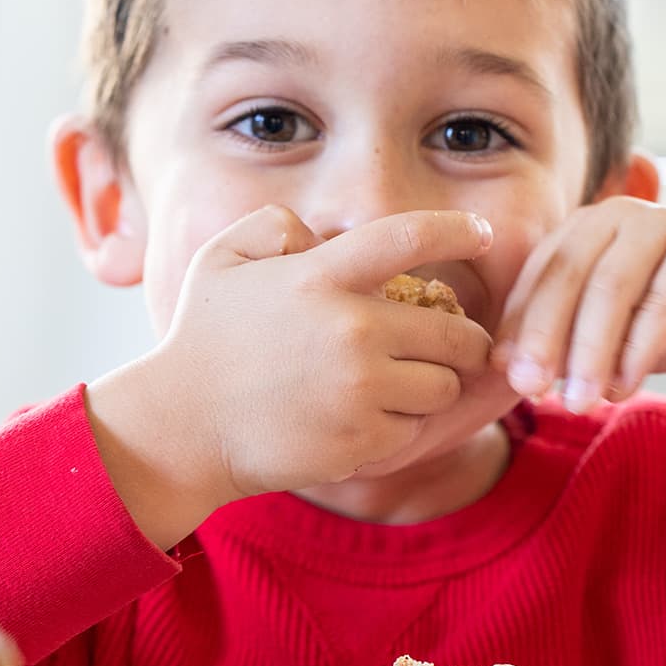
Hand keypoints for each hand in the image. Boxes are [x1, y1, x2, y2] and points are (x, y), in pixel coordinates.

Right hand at [85, 205, 494, 544]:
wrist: (182, 428)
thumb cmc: (203, 339)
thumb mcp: (222, 259)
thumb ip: (275, 225)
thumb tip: (321, 233)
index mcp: (320, 277)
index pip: (409, 237)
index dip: (457, 231)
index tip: (484, 234)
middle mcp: (350, 329)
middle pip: (455, 332)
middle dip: (463, 340)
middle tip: (452, 346)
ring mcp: (359, 389)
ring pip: (443, 386)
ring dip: (430, 384)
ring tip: (397, 384)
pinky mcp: (362, 440)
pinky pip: (414, 428)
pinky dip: (399, 424)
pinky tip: (365, 418)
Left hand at [493, 198, 665, 409]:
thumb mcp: (606, 332)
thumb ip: (561, 340)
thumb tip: (504, 370)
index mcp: (582, 229)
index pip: (537, 276)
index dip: (518, 327)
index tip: (503, 379)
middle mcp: (617, 216)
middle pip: (567, 277)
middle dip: (545, 338)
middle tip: (532, 391)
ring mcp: (664, 224)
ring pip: (612, 289)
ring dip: (590, 351)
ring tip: (579, 401)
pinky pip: (663, 302)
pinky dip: (638, 349)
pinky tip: (623, 387)